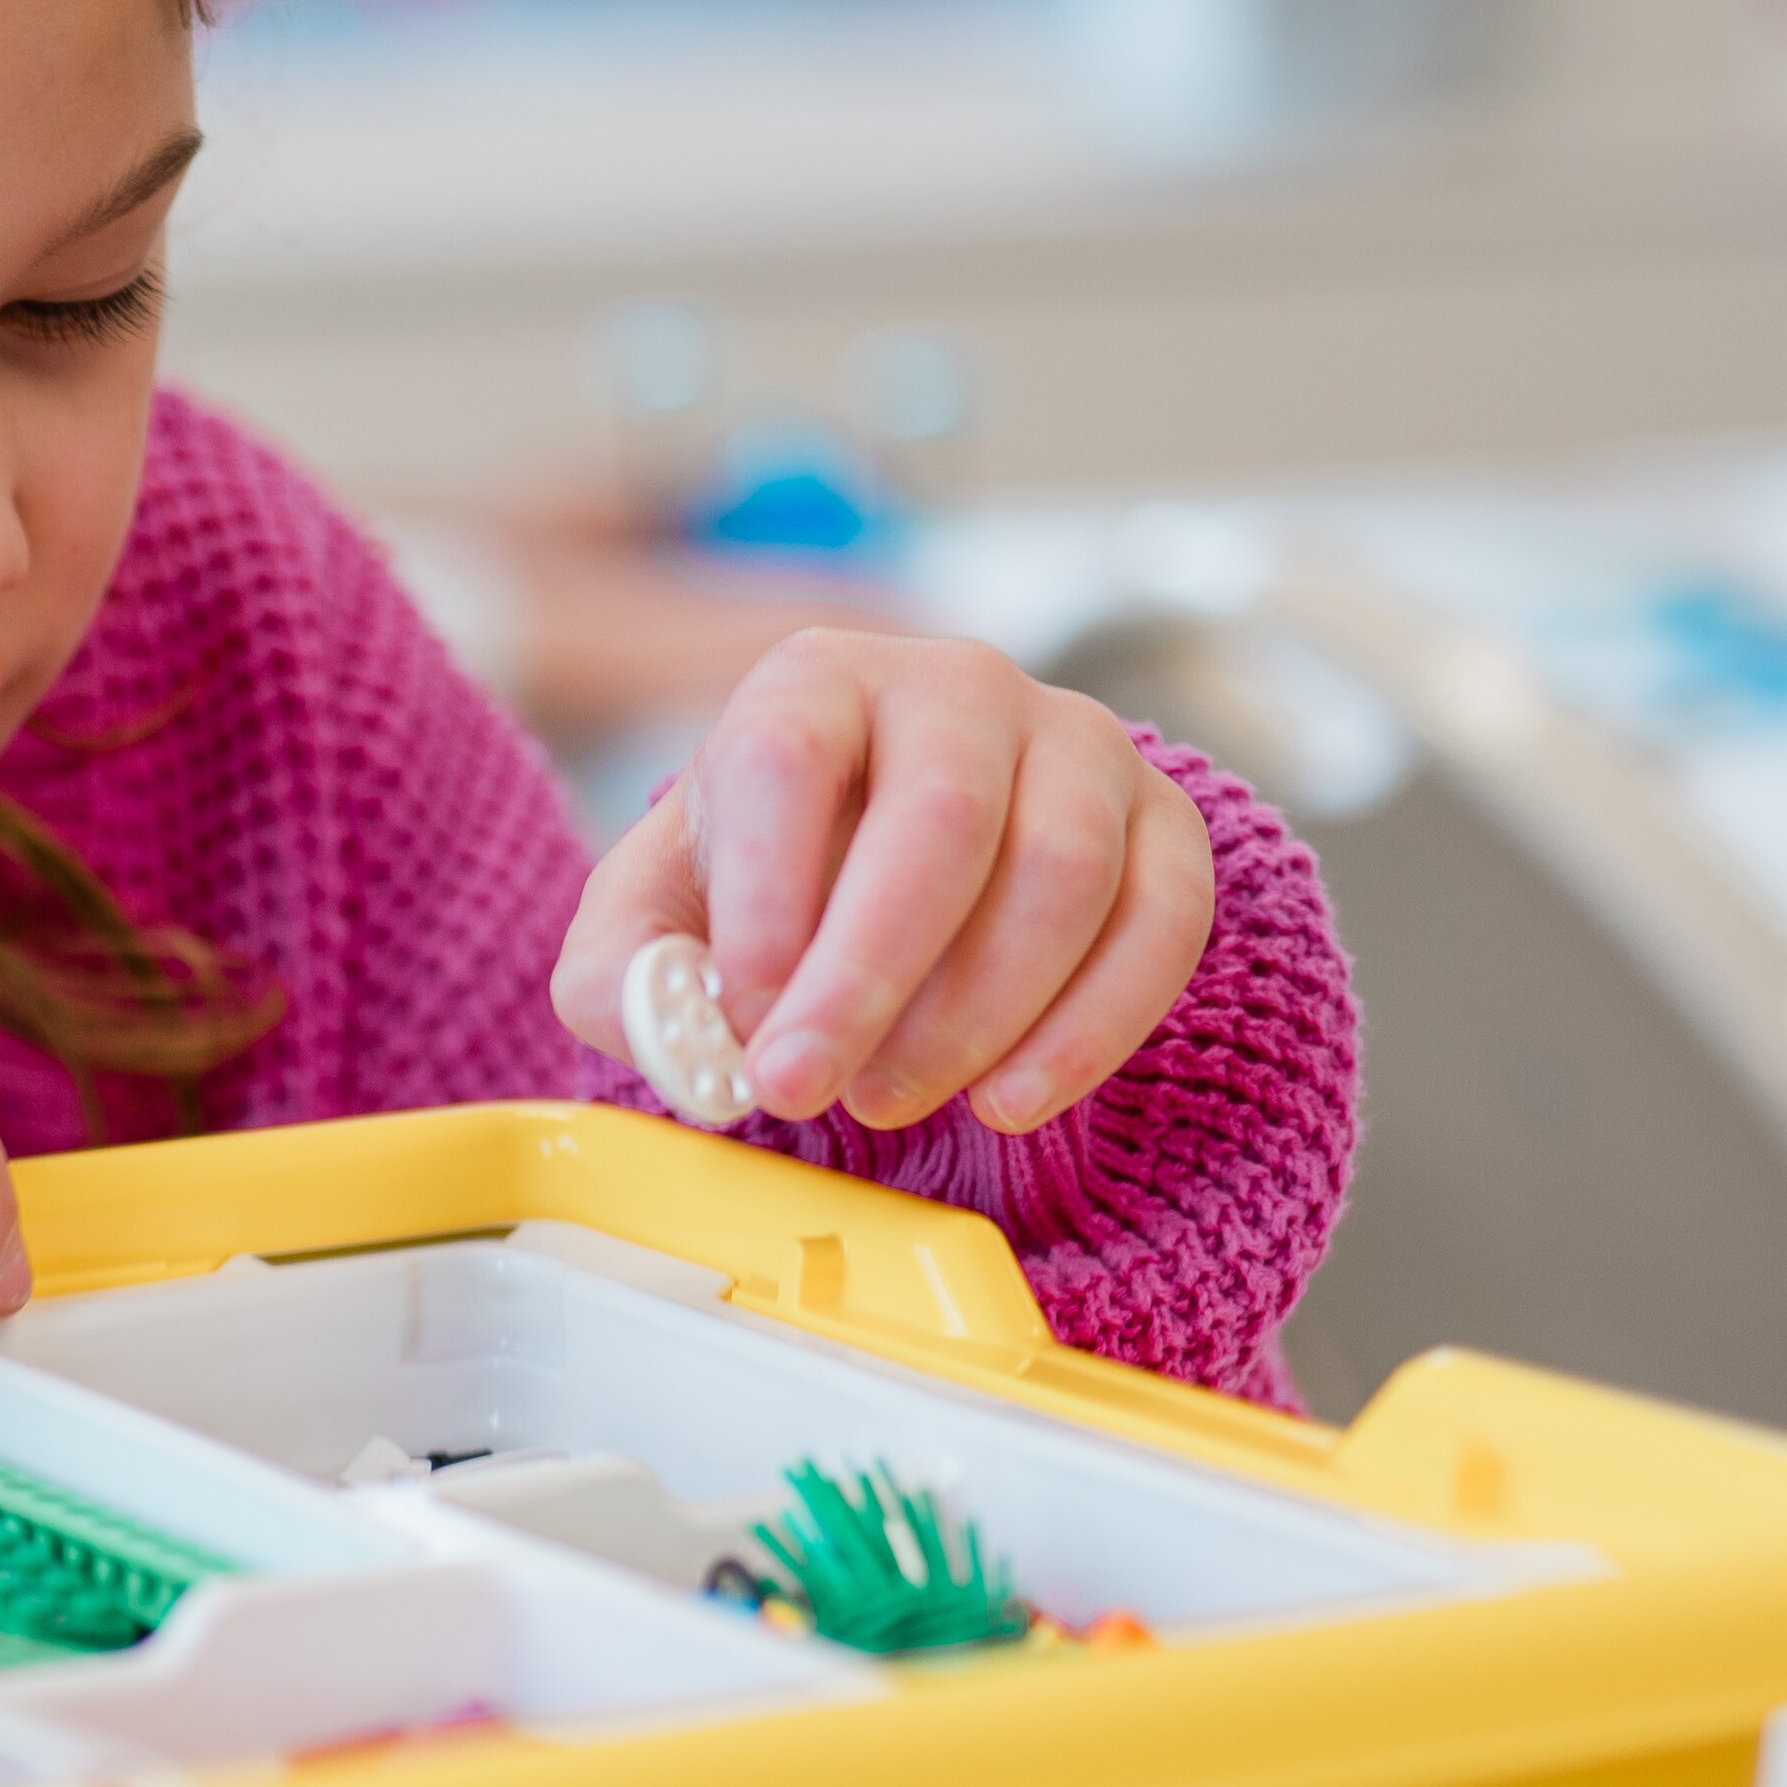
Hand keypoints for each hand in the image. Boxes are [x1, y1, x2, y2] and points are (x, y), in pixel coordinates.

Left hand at [553, 630, 1215, 1135]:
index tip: (747, 1023)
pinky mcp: (1166, 824)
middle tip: (808, 1094)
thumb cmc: (768, 891)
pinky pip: (1162, 925)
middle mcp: (956, 687)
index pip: (789, 761)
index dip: (767, 900)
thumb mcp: (657, 922)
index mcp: (814, 683)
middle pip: (941, 818)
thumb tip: (661, 1024)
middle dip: (870, 977)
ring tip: (890, 1102)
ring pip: (1062, 876)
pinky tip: (1011, 1102)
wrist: (896, 872)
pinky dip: (1090, 1032)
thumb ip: (621, 976)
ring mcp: (1079, 745)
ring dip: (974, 1016)